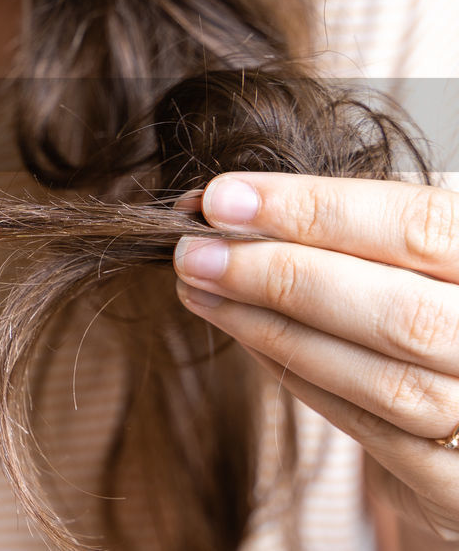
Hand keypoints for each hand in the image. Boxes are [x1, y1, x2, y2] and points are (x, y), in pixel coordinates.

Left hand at [174, 172, 458, 540]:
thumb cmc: (437, 303)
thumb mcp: (419, 253)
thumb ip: (347, 225)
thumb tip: (229, 202)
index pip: (420, 226)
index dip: (316, 209)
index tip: (221, 198)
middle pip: (401, 312)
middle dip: (280, 276)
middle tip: (192, 253)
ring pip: (385, 379)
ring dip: (274, 329)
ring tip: (200, 289)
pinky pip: (372, 429)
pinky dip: (298, 377)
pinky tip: (244, 335)